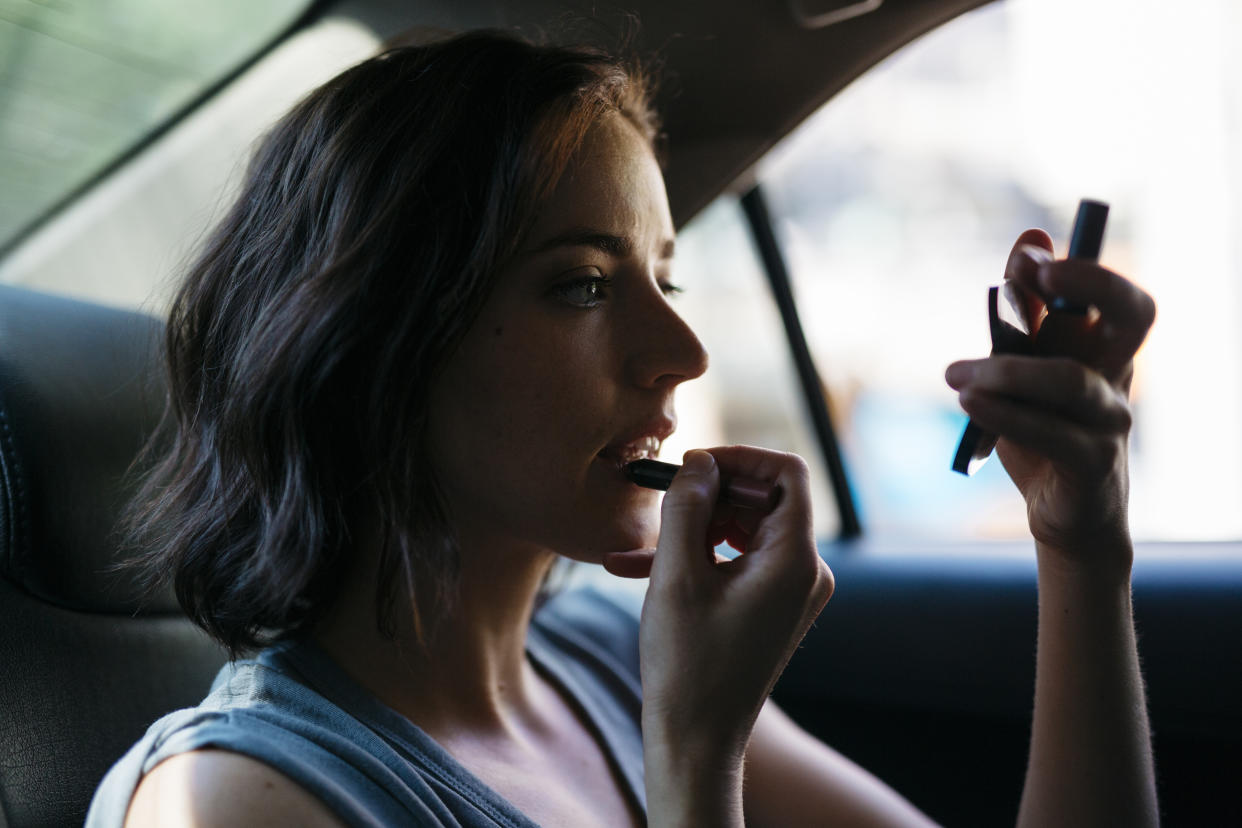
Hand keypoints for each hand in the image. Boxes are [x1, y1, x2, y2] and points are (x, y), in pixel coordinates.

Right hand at [604, 447, 832, 757]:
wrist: (697, 739)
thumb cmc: (687, 664)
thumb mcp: (676, 575)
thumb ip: (686, 507)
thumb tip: (700, 461)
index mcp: (794, 560)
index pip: (788, 473)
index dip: (741, 457)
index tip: (694, 465)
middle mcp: (805, 573)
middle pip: (762, 500)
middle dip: (707, 497)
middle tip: (657, 505)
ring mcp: (790, 593)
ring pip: (743, 531)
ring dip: (692, 531)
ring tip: (639, 549)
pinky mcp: (771, 608)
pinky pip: (737, 562)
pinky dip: (696, 559)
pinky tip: (638, 569)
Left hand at [946, 230, 1155, 568]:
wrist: (1060, 513)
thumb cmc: (1041, 433)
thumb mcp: (1022, 371)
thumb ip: (1022, 317)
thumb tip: (1029, 243)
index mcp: (1103, 347)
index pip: (1115, 293)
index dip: (1076, 266)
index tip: (1026, 256)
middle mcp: (1116, 375)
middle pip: (1134, 314)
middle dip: (1087, 282)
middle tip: (1029, 276)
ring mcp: (1110, 419)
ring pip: (1068, 379)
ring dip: (1004, 369)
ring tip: (955, 373)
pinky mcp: (1092, 462)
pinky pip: (1050, 430)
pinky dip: (1004, 411)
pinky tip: (968, 401)